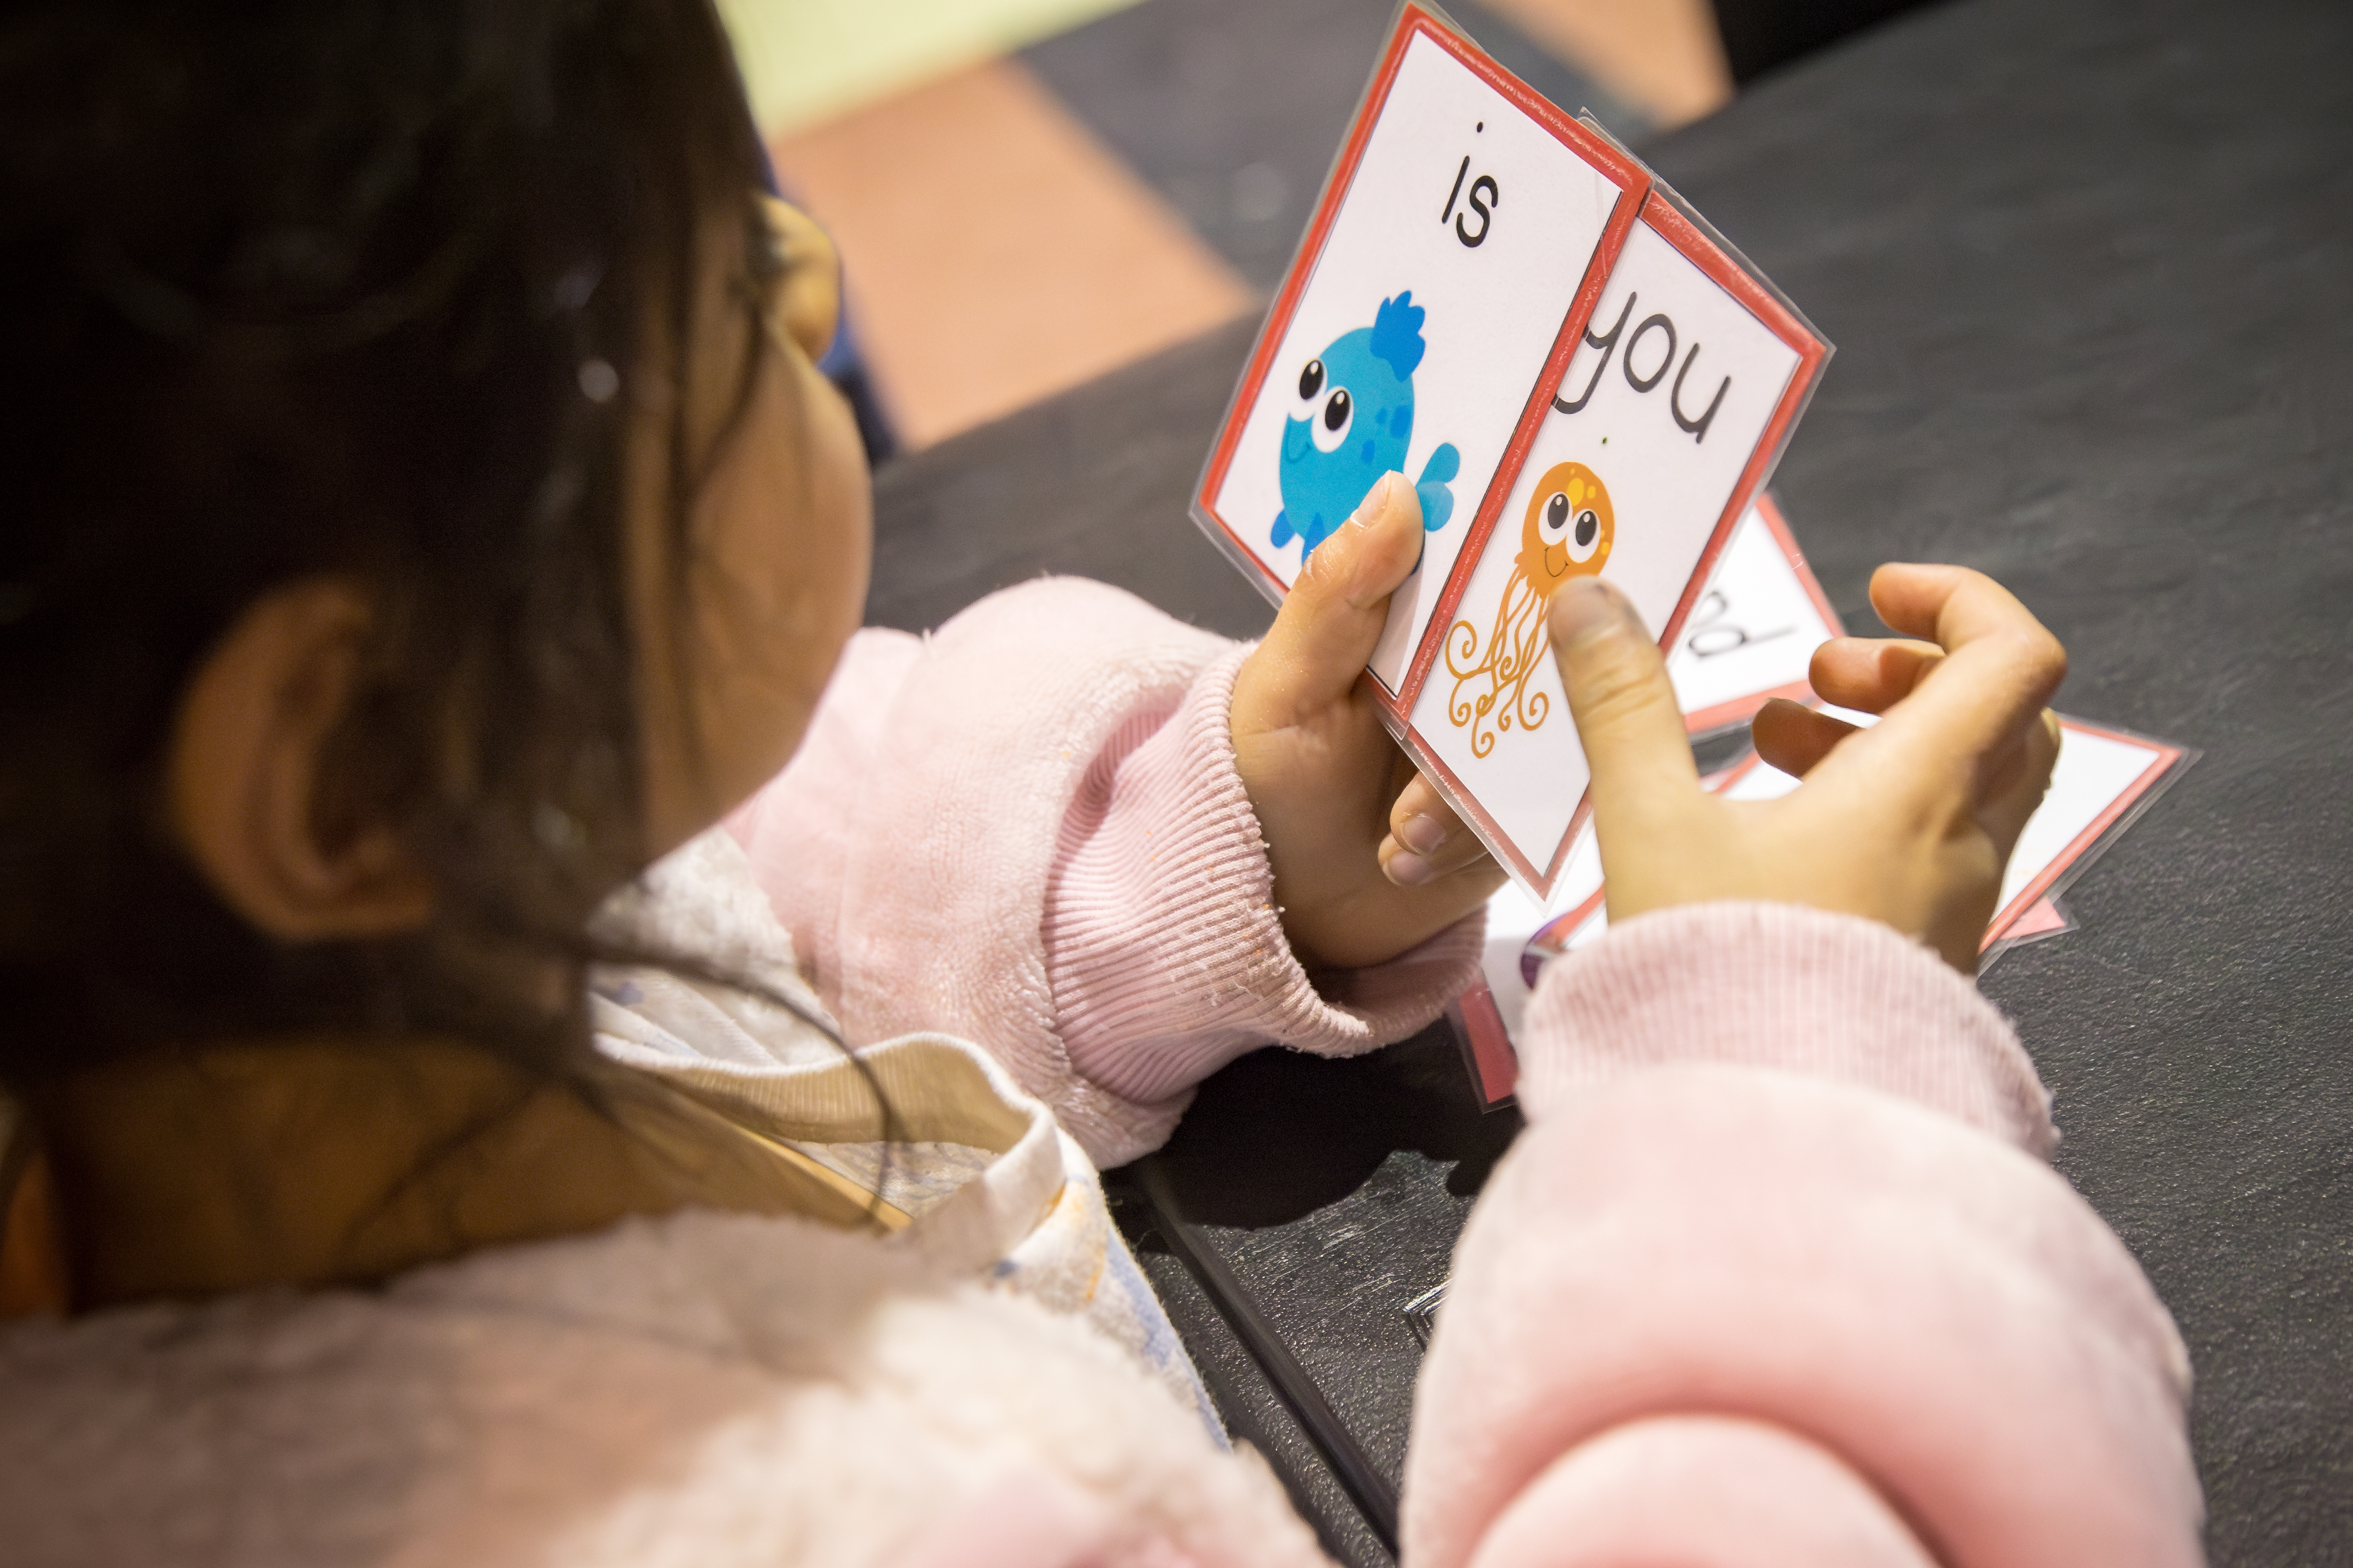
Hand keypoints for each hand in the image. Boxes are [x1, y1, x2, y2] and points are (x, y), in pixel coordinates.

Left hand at [1231, 472, 1505, 969]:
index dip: (1520, 532)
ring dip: (1465, 790)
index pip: (1488, 551)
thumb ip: (1334, 597)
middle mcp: (1473, 670)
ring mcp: (1503, 740)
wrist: (1281, 901)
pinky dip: (1467, 837)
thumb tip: (1398, 492)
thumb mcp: (1282, 686)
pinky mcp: (1519, 809)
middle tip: (1441, 744)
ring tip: (1397, 826)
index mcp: (1418, 618)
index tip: (1537, 530)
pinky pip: (1535, 811)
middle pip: (1542, 641)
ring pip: (1540, 737)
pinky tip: (1401, 855)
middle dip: (1507, 686)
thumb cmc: (1263, 779)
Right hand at [1550, 563, 2065, 970]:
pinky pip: (1929, 853)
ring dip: (1879, 741)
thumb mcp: (1651, 823)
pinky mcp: (1923, 960)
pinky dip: (1872, 810)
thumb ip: (1621, 704)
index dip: (1957, 600)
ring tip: (1768, 743)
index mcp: (1922, 791)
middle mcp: (1962, 846)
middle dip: (1907, 672)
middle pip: (1997, 716)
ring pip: (1963, 787)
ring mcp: (1953, 910)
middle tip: (1810, 679)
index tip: (1870, 592)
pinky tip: (1772, 833)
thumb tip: (1587, 600)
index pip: (2014, 654)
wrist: (1760, 1134)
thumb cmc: (1716, 974)